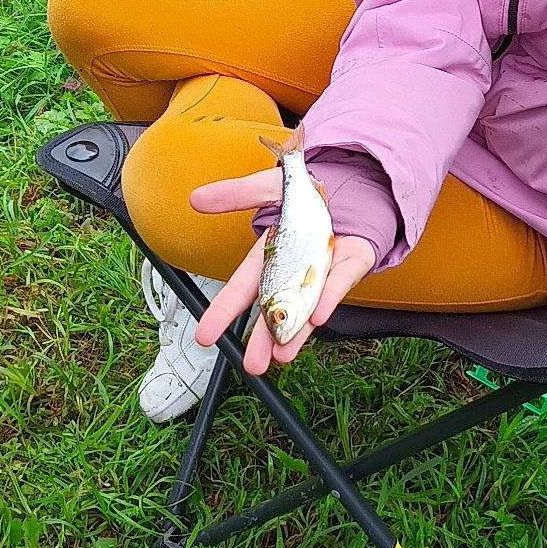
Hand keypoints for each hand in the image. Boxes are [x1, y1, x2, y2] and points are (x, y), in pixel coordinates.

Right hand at [189, 168, 377, 374]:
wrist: (350, 183)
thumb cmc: (306, 194)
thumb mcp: (266, 189)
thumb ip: (234, 195)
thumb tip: (196, 199)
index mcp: (269, 257)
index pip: (242, 288)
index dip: (223, 311)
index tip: (205, 335)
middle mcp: (294, 273)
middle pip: (274, 310)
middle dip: (262, 339)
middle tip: (251, 364)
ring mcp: (322, 273)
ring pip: (306, 309)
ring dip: (295, 335)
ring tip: (281, 357)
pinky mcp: (350, 265)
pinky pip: (339, 283)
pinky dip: (328, 299)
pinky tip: (316, 319)